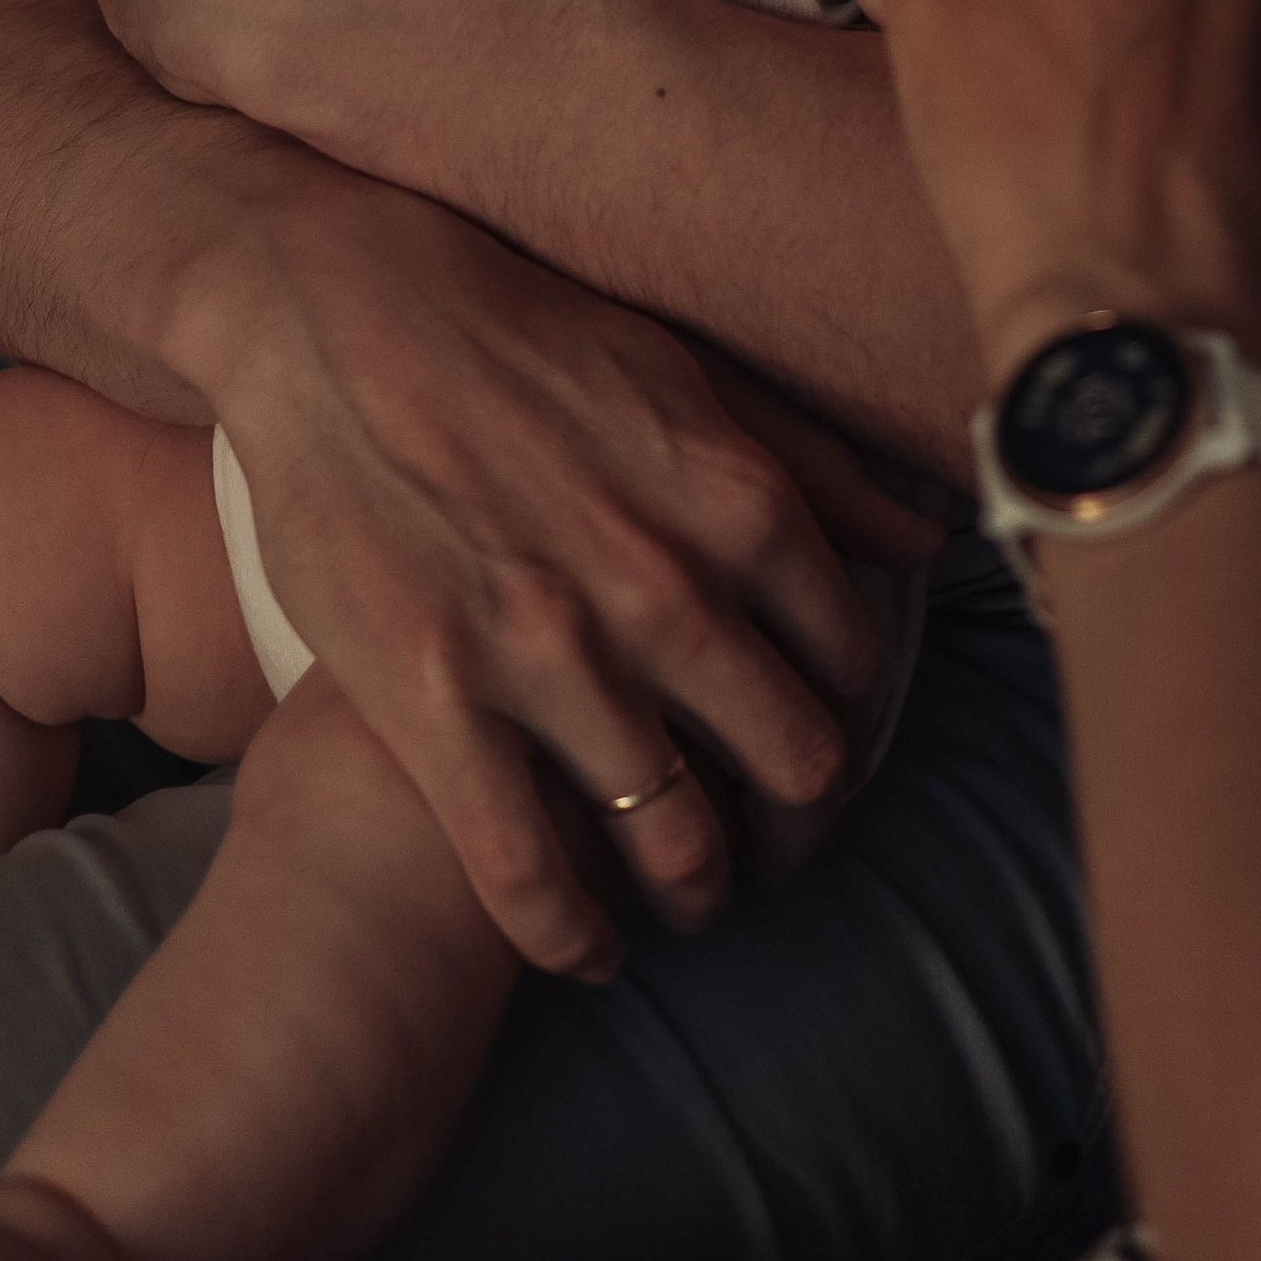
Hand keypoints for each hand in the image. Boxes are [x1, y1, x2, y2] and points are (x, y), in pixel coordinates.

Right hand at [194, 173, 940, 971]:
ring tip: (685, 897)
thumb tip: (930, 536)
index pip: (853, 663)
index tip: (823, 753)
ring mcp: (545, 651)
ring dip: (694, 889)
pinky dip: (568, 935)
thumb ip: (812, 463)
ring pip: (674, 838)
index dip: (851, 725)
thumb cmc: (520, 333)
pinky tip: (585, 949)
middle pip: (791, 765)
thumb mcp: (687, 371)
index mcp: (737, 501)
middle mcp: (661, 585)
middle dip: (796, 828)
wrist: (331, 311)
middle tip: (771, 849)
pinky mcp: (430, 699)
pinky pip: (525, 870)